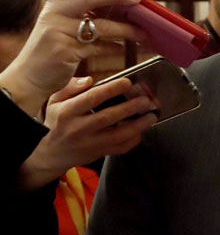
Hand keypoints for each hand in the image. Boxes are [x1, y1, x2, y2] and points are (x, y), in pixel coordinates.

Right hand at [0, 0, 147, 116]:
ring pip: (100, 26)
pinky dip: (115, 48)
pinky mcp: (66, 52)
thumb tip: (119, 5)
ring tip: (142, 33)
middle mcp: (55, 14)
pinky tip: (123, 49)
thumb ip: (81, 14)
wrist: (28, 77)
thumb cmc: (49, 49)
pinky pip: (99, 47)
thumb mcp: (59, 25)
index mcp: (53, 4)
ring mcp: (59, 33)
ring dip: (126, 29)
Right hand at [16, 76, 157, 190]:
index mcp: (67, 112)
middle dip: (130, 108)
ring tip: (152, 116)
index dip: (110, 90)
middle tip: (146, 100)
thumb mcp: (55, 101)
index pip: (91, 99)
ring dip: (138, 126)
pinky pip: (120, 148)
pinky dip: (133, 140)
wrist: (52, 153)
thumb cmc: (57, 121)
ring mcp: (90, 143)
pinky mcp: (99, 153)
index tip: (127, 82)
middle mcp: (79, 128)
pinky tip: (142, 131)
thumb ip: (70, 87)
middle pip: (107, 117)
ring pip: (118, 136)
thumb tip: (90, 80)